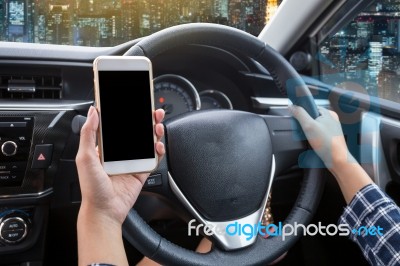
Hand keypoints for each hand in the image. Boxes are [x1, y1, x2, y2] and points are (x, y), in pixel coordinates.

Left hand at [76, 106, 164, 226]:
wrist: (105, 210)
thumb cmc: (92, 188)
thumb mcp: (85, 157)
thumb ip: (88, 133)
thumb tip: (93, 112)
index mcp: (105, 147)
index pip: (117, 125)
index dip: (126, 114)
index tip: (132, 104)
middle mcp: (119, 153)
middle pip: (135, 131)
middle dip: (145, 120)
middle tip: (152, 111)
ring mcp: (131, 162)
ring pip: (146, 142)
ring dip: (153, 131)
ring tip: (157, 125)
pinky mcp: (141, 171)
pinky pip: (153, 158)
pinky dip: (158, 150)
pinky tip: (158, 145)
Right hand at [290, 106, 354, 168]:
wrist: (338, 161)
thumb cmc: (327, 144)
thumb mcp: (309, 126)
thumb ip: (300, 114)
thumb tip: (292, 106)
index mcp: (329, 113)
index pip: (311, 107)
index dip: (303, 113)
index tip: (299, 121)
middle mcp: (331, 120)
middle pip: (311, 118)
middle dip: (305, 125)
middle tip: (304, 132)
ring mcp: (331, 129)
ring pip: (314, 127)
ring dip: (308, 132)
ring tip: (310, 139)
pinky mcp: (330, 138)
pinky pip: (317, 134)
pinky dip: (313, 138)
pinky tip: (313, 143)